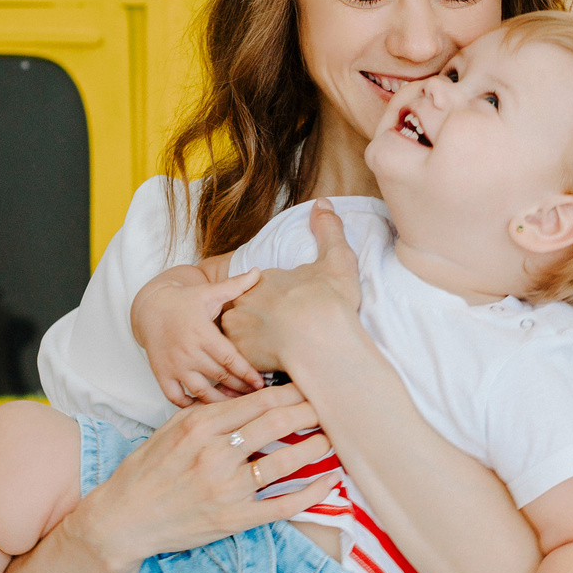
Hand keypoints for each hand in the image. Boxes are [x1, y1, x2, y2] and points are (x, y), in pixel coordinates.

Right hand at [49, 385, 338, 572]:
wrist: (123, 519)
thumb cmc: (146, 471)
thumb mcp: (170, 430)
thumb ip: (209, 412)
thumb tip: (250, 397)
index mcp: (199, 425)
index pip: (258, 400)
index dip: (291, 392)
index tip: (311, 385)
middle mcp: (215, 454)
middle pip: (277, 423)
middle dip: (311, 411)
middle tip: (331, 405)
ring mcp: (226, 489)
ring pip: (285, 461)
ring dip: (316, 447)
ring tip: (332, 438)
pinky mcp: (234, 519)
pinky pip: (283, 505)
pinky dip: (311, 493)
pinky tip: (330, 482)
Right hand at [133, 264, 265, 404]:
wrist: (150, 308)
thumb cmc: (186, 301)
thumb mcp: (209, 292)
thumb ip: (235, 285)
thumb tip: (258, 270)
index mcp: (202, 333)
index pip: (229, 358)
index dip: (246, 373)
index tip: (261, 383)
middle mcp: (187, 351)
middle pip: (219, 377)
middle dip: (240, 389)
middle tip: (258, 398)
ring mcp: (174, 365)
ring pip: (200, 391)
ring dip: (220, 401)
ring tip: (237, 406)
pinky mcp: (161, 374)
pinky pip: (175, 397)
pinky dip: (189, 406)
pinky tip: (206, 409)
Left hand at [220, 200, 364, 374]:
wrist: (322, 343)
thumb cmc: (329, 303)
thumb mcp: (337, 259)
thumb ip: (329, 230)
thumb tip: (323, 203)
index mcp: (263, 280)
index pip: (257, 286)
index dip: (272, 299)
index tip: (288, 311)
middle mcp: (244, 301)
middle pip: (242, 309)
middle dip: (255, 320)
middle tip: (276, 334)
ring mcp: (237, 329)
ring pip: (235, 335)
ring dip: (248, 342)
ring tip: (269, 354)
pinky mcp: (237, 356)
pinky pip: (237, 360)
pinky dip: (248, 364)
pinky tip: (265, 368)